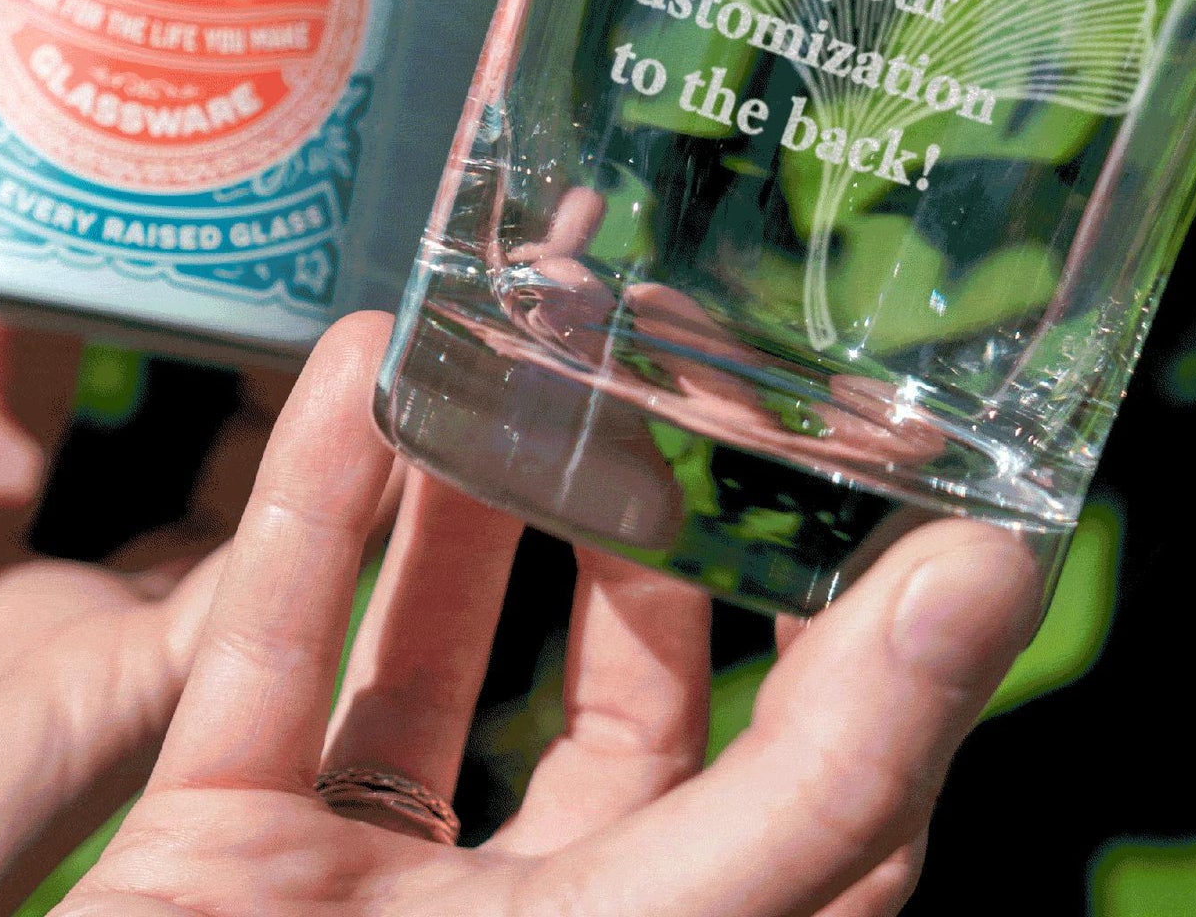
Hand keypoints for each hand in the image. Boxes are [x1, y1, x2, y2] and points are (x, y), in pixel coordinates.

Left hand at [0, 133, 307, 916]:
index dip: (35, 302)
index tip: (80, 196)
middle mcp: (6, 603)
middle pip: (130, 445)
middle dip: (178, 337)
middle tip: (222, 216)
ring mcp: (85, 653)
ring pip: (228, 509)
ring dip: (279, 405)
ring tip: (322, 275)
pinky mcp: (146, 692)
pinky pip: (265, 569)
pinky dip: (329, 482)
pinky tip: (364, 383)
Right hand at [63, 311, 1043, 916]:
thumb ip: (823, 782)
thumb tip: (988, 582)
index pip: (813, 792)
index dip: (857, 636)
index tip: (878, 476)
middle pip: (617, 702)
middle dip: (638, 523)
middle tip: (661, 371)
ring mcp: (355, 896)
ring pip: (431, 655)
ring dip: (465, 488)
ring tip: (513, 335)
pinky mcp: (207, 849)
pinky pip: (267, 649)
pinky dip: (308, 504)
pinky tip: (349, 364)